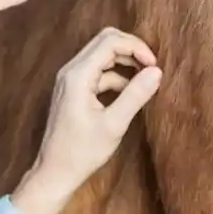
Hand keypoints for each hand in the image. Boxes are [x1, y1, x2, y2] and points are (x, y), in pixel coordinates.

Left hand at [11, 28, 162, 213]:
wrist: (55, 172)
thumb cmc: (82, 152)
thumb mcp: (114, 124)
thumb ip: (135, 95)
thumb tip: (157, 72)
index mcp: (78, 75)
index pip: (110, 42)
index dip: (136, 47)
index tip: (155, 67)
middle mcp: (71, 70)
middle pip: (104, 41)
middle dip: (131, 49)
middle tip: (151, 68)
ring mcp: (70, 79)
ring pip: (101, 56)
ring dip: (125, 62)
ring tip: (145, 80)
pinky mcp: (73, 90)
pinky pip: (97, 72)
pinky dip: (116, 76)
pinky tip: (130, 93)